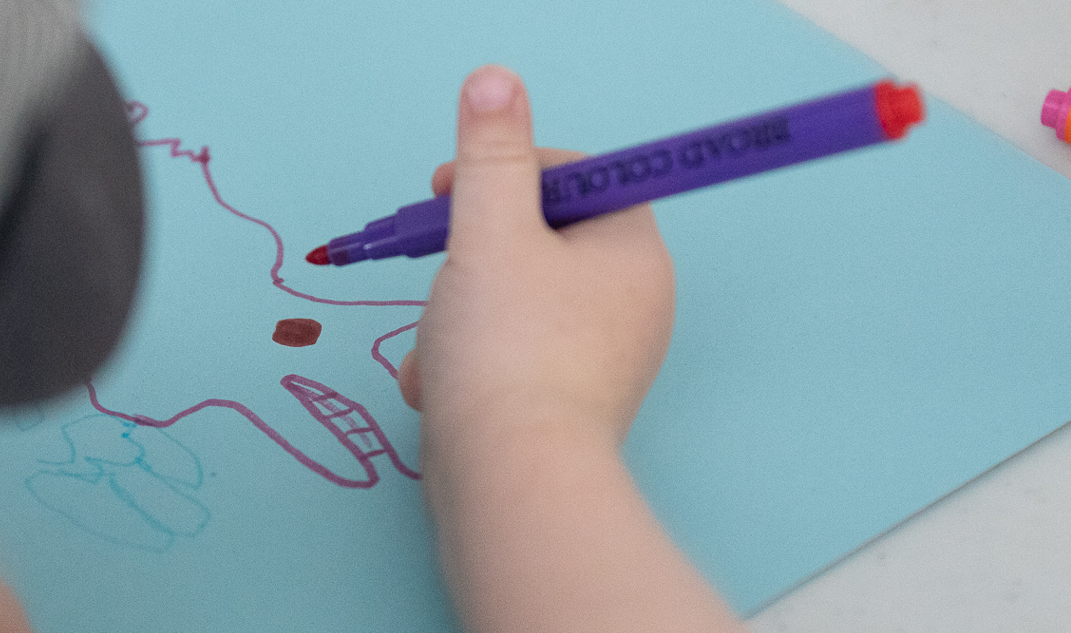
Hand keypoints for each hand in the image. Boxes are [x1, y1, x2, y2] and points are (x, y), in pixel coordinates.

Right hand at [399, 65, 673, 445]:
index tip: (450, 188)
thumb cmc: (508, 349)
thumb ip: (489, 156)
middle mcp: (630, 304)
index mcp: (632, 252)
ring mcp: (598, 361)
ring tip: (438, 345)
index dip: (509, 172)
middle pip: (536, 242)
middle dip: (469, 256)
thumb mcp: (487, 230)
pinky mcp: (561, 406)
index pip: (577, 178)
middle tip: (438, 268)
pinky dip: (461, 365)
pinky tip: (438, 388)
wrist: (511, 481)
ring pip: (509, 303)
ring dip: (454, 316)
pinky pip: (505, 359)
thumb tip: (497, 83)